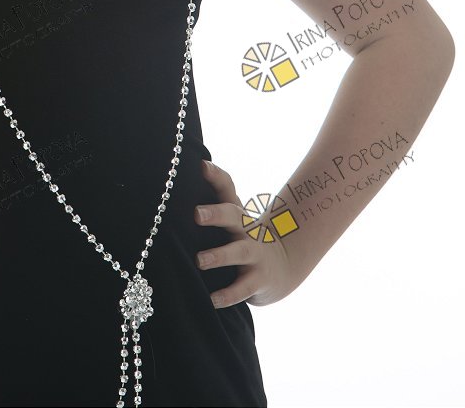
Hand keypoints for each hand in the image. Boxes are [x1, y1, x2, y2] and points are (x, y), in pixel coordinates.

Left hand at [194, 159, 296, 308]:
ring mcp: (255, 254)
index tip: (201, 165)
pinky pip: (243, 288)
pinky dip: (228, 295)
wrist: (282, 265)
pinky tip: (212, 300)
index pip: (227, 187)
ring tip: (200, 260)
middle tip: (196, 214)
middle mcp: (247, 230)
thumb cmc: (242, 237)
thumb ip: (210, 201)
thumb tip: (182, 176)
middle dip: (216, 214)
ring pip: (238, 252)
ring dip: (219, 255)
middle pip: (234, 216)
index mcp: (237, 212)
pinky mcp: (258, 280)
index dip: (215, 175)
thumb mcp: (231, 218)